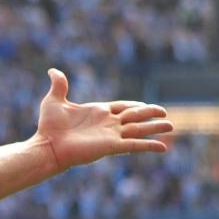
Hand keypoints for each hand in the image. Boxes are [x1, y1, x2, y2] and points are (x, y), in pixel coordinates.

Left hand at [33, 69, 173, 171]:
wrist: (47, 146)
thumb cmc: (49, 127)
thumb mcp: (54, 101)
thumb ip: (59, 85)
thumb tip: (52, 71)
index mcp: (98, 112)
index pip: (122, 107)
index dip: (135, 106)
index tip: (147, 106)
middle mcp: (108, 124)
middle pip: (135, 117)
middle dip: (150, 114)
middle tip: (164, 113)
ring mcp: (111, 135)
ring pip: (139, 129)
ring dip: (155, 128)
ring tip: (171, 126)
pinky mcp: (111, 146)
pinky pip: (135, 145)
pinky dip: (149, 145)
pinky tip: (163, 147)